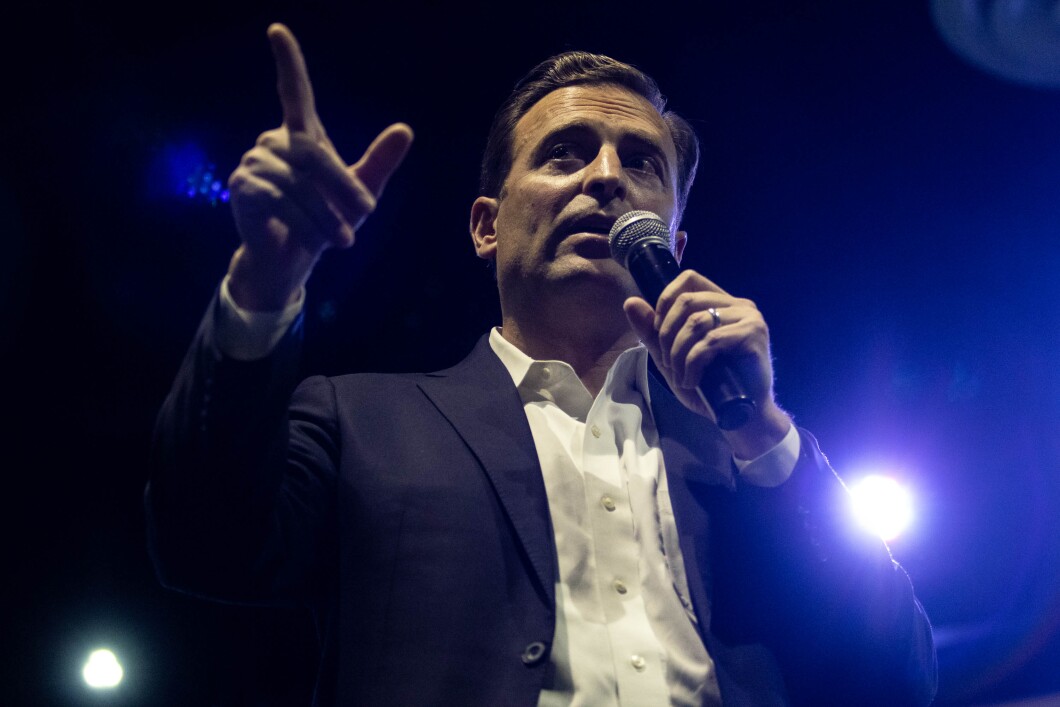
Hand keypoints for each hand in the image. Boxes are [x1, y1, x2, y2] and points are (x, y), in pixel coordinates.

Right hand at [226, 23, 413, 309]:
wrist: (290, 261)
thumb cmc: (325, 223)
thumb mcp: (358, 195)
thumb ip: (379, 163)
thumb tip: (405, 129)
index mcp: (301, 136)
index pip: (294, 93)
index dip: (288, 62)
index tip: (277, 30)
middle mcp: (273, 141)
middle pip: (312, 153)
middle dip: (342, 186)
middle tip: (368, 212)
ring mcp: (254, 162)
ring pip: (298, 183)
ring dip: (325, 214)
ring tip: (343, 240)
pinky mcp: (243, 188)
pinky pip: (280, 200)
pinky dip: (305, 223)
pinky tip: (317, 242)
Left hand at [624, 270, 790, 458]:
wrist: (741, 417)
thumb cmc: (710, 387)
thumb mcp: (671, 357)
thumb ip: (652, 331)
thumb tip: (630, 302)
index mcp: (721, 303)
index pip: (688, 278)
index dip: (666, 300)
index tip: (659, 332)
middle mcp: (738, 305)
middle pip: (687, 299)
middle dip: (667, 333)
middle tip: (667, 361)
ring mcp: (749, 318)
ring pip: (696, 321)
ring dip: (678, 353)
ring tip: (680, 375)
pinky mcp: (753, 335)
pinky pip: (710, 341)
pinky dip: (692, 364)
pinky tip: (692, 381)